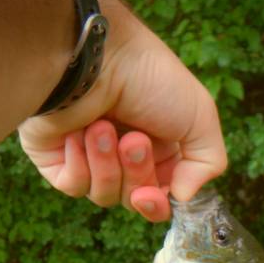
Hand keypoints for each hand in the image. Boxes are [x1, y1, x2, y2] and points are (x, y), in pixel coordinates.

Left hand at [18, 0, 226, 221]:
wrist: (96, 58)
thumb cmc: (149, 78)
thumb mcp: (200, 116)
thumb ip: (208, 162)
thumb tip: (183, 198)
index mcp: (158, 148)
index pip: (159, 198)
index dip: (156, 204)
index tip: (151, 195)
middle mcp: (123, 155)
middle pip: (132, 199)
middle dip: (134, 174)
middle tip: (133, 140)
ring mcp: (88, 156)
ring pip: (102, 195)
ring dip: (106, 165)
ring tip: (102, 127)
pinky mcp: (56, 157)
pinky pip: (72, 186)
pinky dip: (79, 164)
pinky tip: (77, 134)